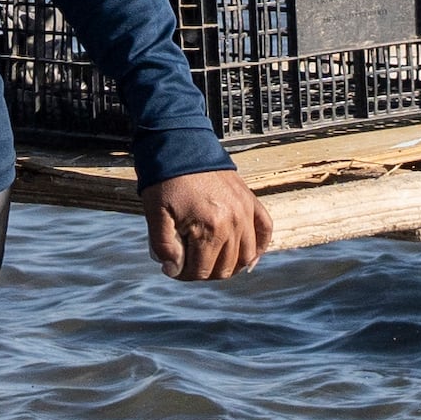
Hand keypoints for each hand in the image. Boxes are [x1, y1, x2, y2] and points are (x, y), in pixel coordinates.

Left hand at [145, 168, 267, 280]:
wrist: (181, 145)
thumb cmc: (165, 180)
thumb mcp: (156, 214)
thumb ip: (164, 246)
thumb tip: (174, 269)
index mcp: (209, 228)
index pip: (202, 270)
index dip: (183, 274)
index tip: (170, 267)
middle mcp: (233, 223)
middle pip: (225, 268)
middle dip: (203, 271)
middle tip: (186, 263)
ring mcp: (245, 212)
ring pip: (246, 257)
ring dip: (230, 266)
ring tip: (210, 262)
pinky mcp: (250, 201)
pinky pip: (265, 231)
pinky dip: (259, 248)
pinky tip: (248, 260)